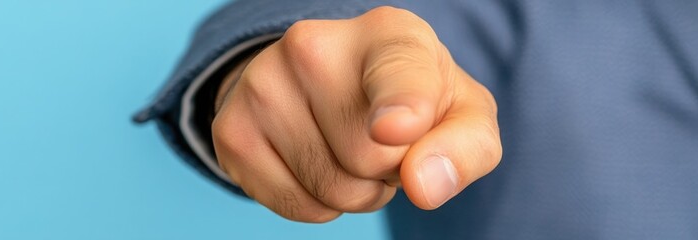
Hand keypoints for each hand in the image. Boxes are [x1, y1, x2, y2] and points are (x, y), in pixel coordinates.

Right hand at [212, 6, 500, 222]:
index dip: (401, 107)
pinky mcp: (232, 129)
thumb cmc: (416, 101)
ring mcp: (264, 84)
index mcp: (388, 33)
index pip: (397, 75)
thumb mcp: (462, 114)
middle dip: (387, 169)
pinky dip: (319, 203)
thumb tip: (424, 184)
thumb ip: (465, 146)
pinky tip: (321, 161)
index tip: (395, 129)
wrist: (338, 85)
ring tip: (352, 148)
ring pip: (332, 189)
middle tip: (383, 140)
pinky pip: (296, 206)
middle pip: (370, 158)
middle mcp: (315, 45)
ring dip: (355, 190)